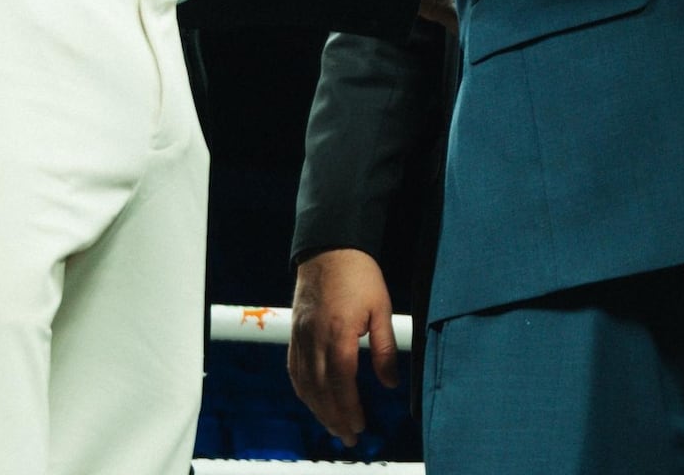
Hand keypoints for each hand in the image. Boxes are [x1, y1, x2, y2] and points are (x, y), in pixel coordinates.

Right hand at [288, 247, 396, 444]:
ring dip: (318, 409)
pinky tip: (312, 401)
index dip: (349, 408)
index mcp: (339, 334)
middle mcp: (315, 339)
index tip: (359, 426)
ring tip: (333, 426)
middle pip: (321, 390)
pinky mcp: (294, 333)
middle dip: (334, 417)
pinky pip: (294, 369)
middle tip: (348, 437)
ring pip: (305, 384)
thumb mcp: (382, 307)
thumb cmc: (360, 275)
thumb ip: (385, 348)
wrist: (329, 246)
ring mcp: (301, 337)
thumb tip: (390, 383)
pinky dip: (303, 391)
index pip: (342, 382)